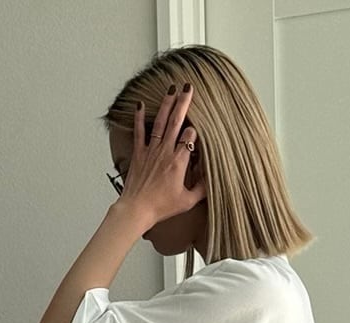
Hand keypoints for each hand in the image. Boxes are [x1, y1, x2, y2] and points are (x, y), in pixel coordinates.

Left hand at [115, 84, 205, 228]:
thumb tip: (212, 178)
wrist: (137, 209)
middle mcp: (165, 151)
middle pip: (176, 121)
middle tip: (189, 87)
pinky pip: (139, 131)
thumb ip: (202, 188)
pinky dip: (139, 117)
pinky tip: (141, 104)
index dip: (195, 130)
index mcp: (179, 162)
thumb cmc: (161, 207)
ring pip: (160, 122)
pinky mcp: (139, 153)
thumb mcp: (187, 201)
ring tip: (172, 88)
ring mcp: (151, 150)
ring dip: (166, 104)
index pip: (190, 137)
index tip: (199, 128)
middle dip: (184, 103)